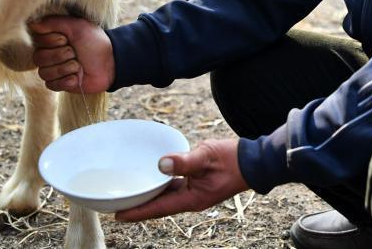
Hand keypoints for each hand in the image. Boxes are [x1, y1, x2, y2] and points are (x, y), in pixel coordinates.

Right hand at [29, 16, 114, 92]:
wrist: (111, 62)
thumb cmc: (94, 41)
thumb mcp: (76, 26)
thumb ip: (53, 22)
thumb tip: (32, 24)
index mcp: (52, 39)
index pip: (38, 42)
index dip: (52, 41)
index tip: (66, 39)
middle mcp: (50, 54)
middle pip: (39, 58)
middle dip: (60, 56)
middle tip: (75, 53)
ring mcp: (54, 70)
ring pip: (44, 73)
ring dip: (65, 69)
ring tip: (79, 66)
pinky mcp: (60, 84)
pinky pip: (51, 85)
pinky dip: (66, 81)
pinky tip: (77, 77)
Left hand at [115, 139, 248, 221]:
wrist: (254, 160)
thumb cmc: (232, 159)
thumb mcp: (206, 157)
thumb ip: (184, 162)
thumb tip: (161, 164)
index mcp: (192, 199)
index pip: (158, 209)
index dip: (137, 212)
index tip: (117, 214)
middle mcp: (191, 199)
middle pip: (159, 206)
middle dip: (139, 205)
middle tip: (117, 203)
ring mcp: (195, 193)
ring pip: (167, 197)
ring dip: (150, 196)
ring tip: (131, 192)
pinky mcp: (199, 184)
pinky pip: (176, 188)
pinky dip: (163, 186)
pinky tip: (154, 178)